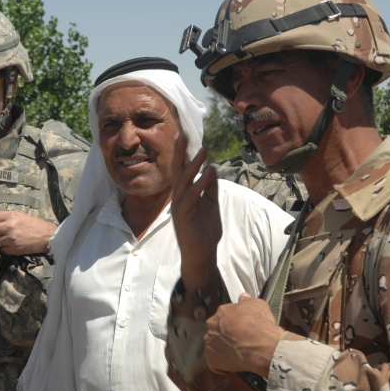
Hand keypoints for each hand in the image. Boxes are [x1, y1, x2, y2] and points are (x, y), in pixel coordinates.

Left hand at [0, 211, 56, 255]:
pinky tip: (11, 244)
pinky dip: (5, 248)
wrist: (47, 236)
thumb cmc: (35, 224)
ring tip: (6, 239)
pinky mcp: (14, 249)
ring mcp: (11, 239)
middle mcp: (9, 227)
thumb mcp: (20, 215)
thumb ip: (6, 217)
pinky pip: (1, 250)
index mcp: (11, 216)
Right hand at [171, 135, 221, 288]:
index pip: (183, 169)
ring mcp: (179, 207)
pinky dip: (201, 183)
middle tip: (183, 133)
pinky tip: (209, 172)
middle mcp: (178, 198)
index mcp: (184, 194)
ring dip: (194, 164)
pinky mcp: (183, 216)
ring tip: (204, 149)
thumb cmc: (205, 232)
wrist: (202, 257)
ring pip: (184, 181)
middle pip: (177, 171)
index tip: (184, 135)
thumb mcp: (210, 205)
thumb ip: (209, 188)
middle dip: (180, 152)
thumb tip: (211, 169)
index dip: (184, 153)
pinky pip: (192, 196)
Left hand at [204, 293, 283, 377]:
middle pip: (216, 330)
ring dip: (221, 349)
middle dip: (225, 335)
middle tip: (238, 341)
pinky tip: (231, 366)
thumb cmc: (261, 325)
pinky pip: (213, 362)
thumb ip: (247, 301)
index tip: (239, 328)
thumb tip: (243, 296)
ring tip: (235, 354)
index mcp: (222, 312)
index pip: (223, 316)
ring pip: (213, 345)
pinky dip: (220, 365)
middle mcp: (212, 325)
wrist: (262, 345)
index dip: (232, 323)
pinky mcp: (211, 358)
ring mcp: (210, 342)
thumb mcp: (258, 305)